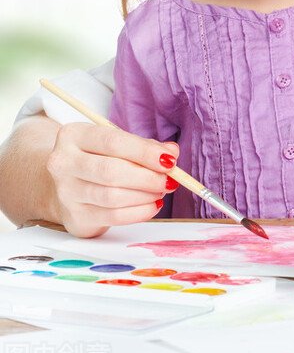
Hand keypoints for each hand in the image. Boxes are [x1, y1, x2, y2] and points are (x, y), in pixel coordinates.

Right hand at [46, 122, 176, 237]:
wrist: (68, 185)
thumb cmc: (99, 159)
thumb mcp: (119, 144)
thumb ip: (146, 146)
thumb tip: (171, 152)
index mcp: (74, 136)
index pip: (113, 142)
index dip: (145, 152)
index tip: (169, 161)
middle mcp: (63, 163)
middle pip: (111, 171)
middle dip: (148, 177)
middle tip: (169, 181)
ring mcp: (66, 192)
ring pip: (112, 196)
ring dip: (145, 195)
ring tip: (161, 191)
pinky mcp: (75, 216)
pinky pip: (113, 216)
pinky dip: (139, 212)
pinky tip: (152, 205)